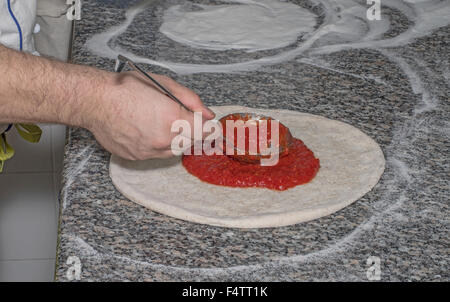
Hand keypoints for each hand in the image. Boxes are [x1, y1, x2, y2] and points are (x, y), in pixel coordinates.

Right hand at [88, 71, 214, 159]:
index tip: (208, 125)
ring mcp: (149, 151)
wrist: (95, 101)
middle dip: (189, 131)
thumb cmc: (126, 88)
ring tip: (158, 121)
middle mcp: (162, 139)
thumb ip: (191, 100)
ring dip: (173, 139)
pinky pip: (155, 154)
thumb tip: (207, 114)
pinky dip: (156, 144)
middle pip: (190, 142)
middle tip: (177, 117)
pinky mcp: (137, 157)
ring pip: (173, 150)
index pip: (204, 132)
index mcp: (172, 119)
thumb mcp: (165, 84)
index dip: (208, 128)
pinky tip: (145, 129)